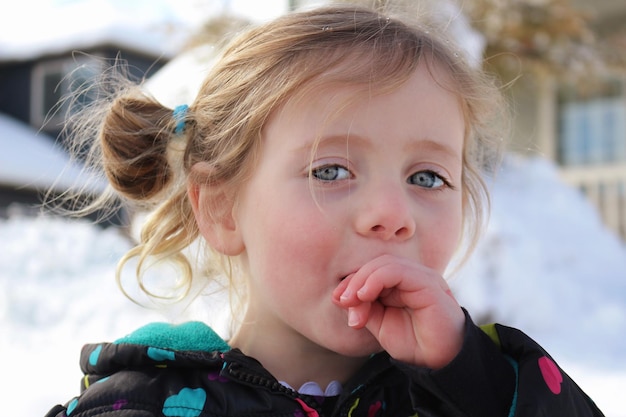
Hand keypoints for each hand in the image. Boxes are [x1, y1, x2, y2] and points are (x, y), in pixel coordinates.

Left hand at [332, 254, 464, 368]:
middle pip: (376, 264)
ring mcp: (422, 277)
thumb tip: (341, 297)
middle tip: (342, 301)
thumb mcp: (379, 324)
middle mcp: (412, 276)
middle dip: (354, 281)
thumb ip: (363, 308)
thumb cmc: (413, 343)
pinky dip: (376, 279)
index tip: (337, 299)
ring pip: (385, 264)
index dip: (352, 281)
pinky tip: (365, 295)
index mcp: (402, 283)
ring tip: (352, 300)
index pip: (372, 271)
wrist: (438, 362)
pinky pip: (398, 271)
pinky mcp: (429, 283)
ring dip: (362, 280)